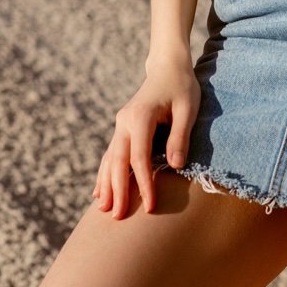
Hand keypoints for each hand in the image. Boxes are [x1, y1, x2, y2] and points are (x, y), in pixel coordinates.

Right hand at [92, 53, 200, 218]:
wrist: (167, 68)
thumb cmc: (182, 87)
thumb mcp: (188, 108)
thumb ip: (180, 136)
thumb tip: (174, 165)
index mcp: (140, 116)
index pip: (140, 157)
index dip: (144, 184)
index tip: (150, 207)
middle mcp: (125, 122)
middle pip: (118, 161)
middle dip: (117, 190)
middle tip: (117, 218)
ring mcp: (120, 125)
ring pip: (110, 159)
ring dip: (106, 184)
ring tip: (103, 211)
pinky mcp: (122, 128)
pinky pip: (110, 154)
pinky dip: (104, 174)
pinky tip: (98, 193)